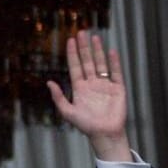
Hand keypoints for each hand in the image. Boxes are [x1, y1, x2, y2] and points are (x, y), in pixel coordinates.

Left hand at [46, 33, 131, 160]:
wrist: (104, 134)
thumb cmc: (86, 126)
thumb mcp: (68, 112)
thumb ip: (58, 98)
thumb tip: (49, 82)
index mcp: (80, 88)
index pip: (75, 67)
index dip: (72, 54)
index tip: (70, 40)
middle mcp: (92, 84)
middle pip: (87, 61)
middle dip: (84, 48)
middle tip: (81, 32)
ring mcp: (105, 85)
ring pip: (100, 64)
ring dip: (97, 51)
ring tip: (94, 37)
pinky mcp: (118, 89)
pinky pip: (116, 73)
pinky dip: (114, 62)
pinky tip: (111, 51)